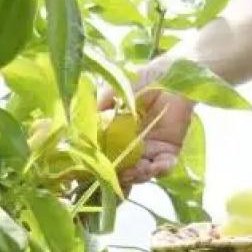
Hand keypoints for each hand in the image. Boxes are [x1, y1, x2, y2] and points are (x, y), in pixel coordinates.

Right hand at [98, 62, 195, 185]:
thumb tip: (80, 127)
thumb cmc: (142, 80)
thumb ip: (99, 107)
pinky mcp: (170, 150)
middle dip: (119, 177)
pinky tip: (155, 165)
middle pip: (122, 170)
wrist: (171, 74)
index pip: (105, 156)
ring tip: (136, 170)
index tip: (93, 171)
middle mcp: (132, 146)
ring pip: (141, 173)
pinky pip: (165, 167)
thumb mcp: (115, 92)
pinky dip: (160, 170)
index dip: (99, 167)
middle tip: (118, 175)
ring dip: (138, 175)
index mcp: (116, 135)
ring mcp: (151, 150)